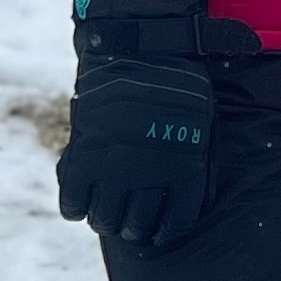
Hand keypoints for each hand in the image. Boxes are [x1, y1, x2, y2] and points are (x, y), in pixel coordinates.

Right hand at [55, 0, 250, 251]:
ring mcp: (115, 168)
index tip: (158, 231)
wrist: (143, 49)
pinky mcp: (85, 156)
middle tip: (128, 221)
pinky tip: (79, 203)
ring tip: (105, 214)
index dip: (166, 231)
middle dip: (134, 228)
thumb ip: (201, 159)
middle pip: (138, 226)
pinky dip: (75, 207)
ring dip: (105, 220)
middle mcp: (150, 176)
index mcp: (185, 169)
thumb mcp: (206, 122)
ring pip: (106, 219)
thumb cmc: (181, 83)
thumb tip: (201, 197)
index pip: (177, 222)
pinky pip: (74, 200)